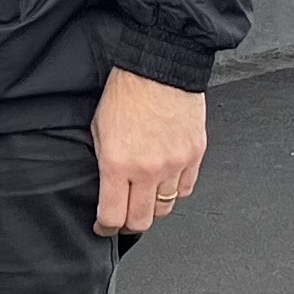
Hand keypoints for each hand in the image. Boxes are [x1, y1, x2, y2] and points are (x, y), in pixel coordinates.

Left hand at [90, 67, 206, 236]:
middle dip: (129, 224)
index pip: (112, 216)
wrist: (161, 66)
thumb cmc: (128, 91)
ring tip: (145, 196)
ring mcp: (174, 164)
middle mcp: (147, 169)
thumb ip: (104, 162)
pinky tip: (165, 181)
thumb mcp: (99, 128)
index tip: (103, 226)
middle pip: (141, 221)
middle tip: (124, 217)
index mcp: (117, 162)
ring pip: (165, 209)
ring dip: (152, 208)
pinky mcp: (194, 155)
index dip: (105, 227)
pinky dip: (174, 191)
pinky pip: (185, 190)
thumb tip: (107, 187)